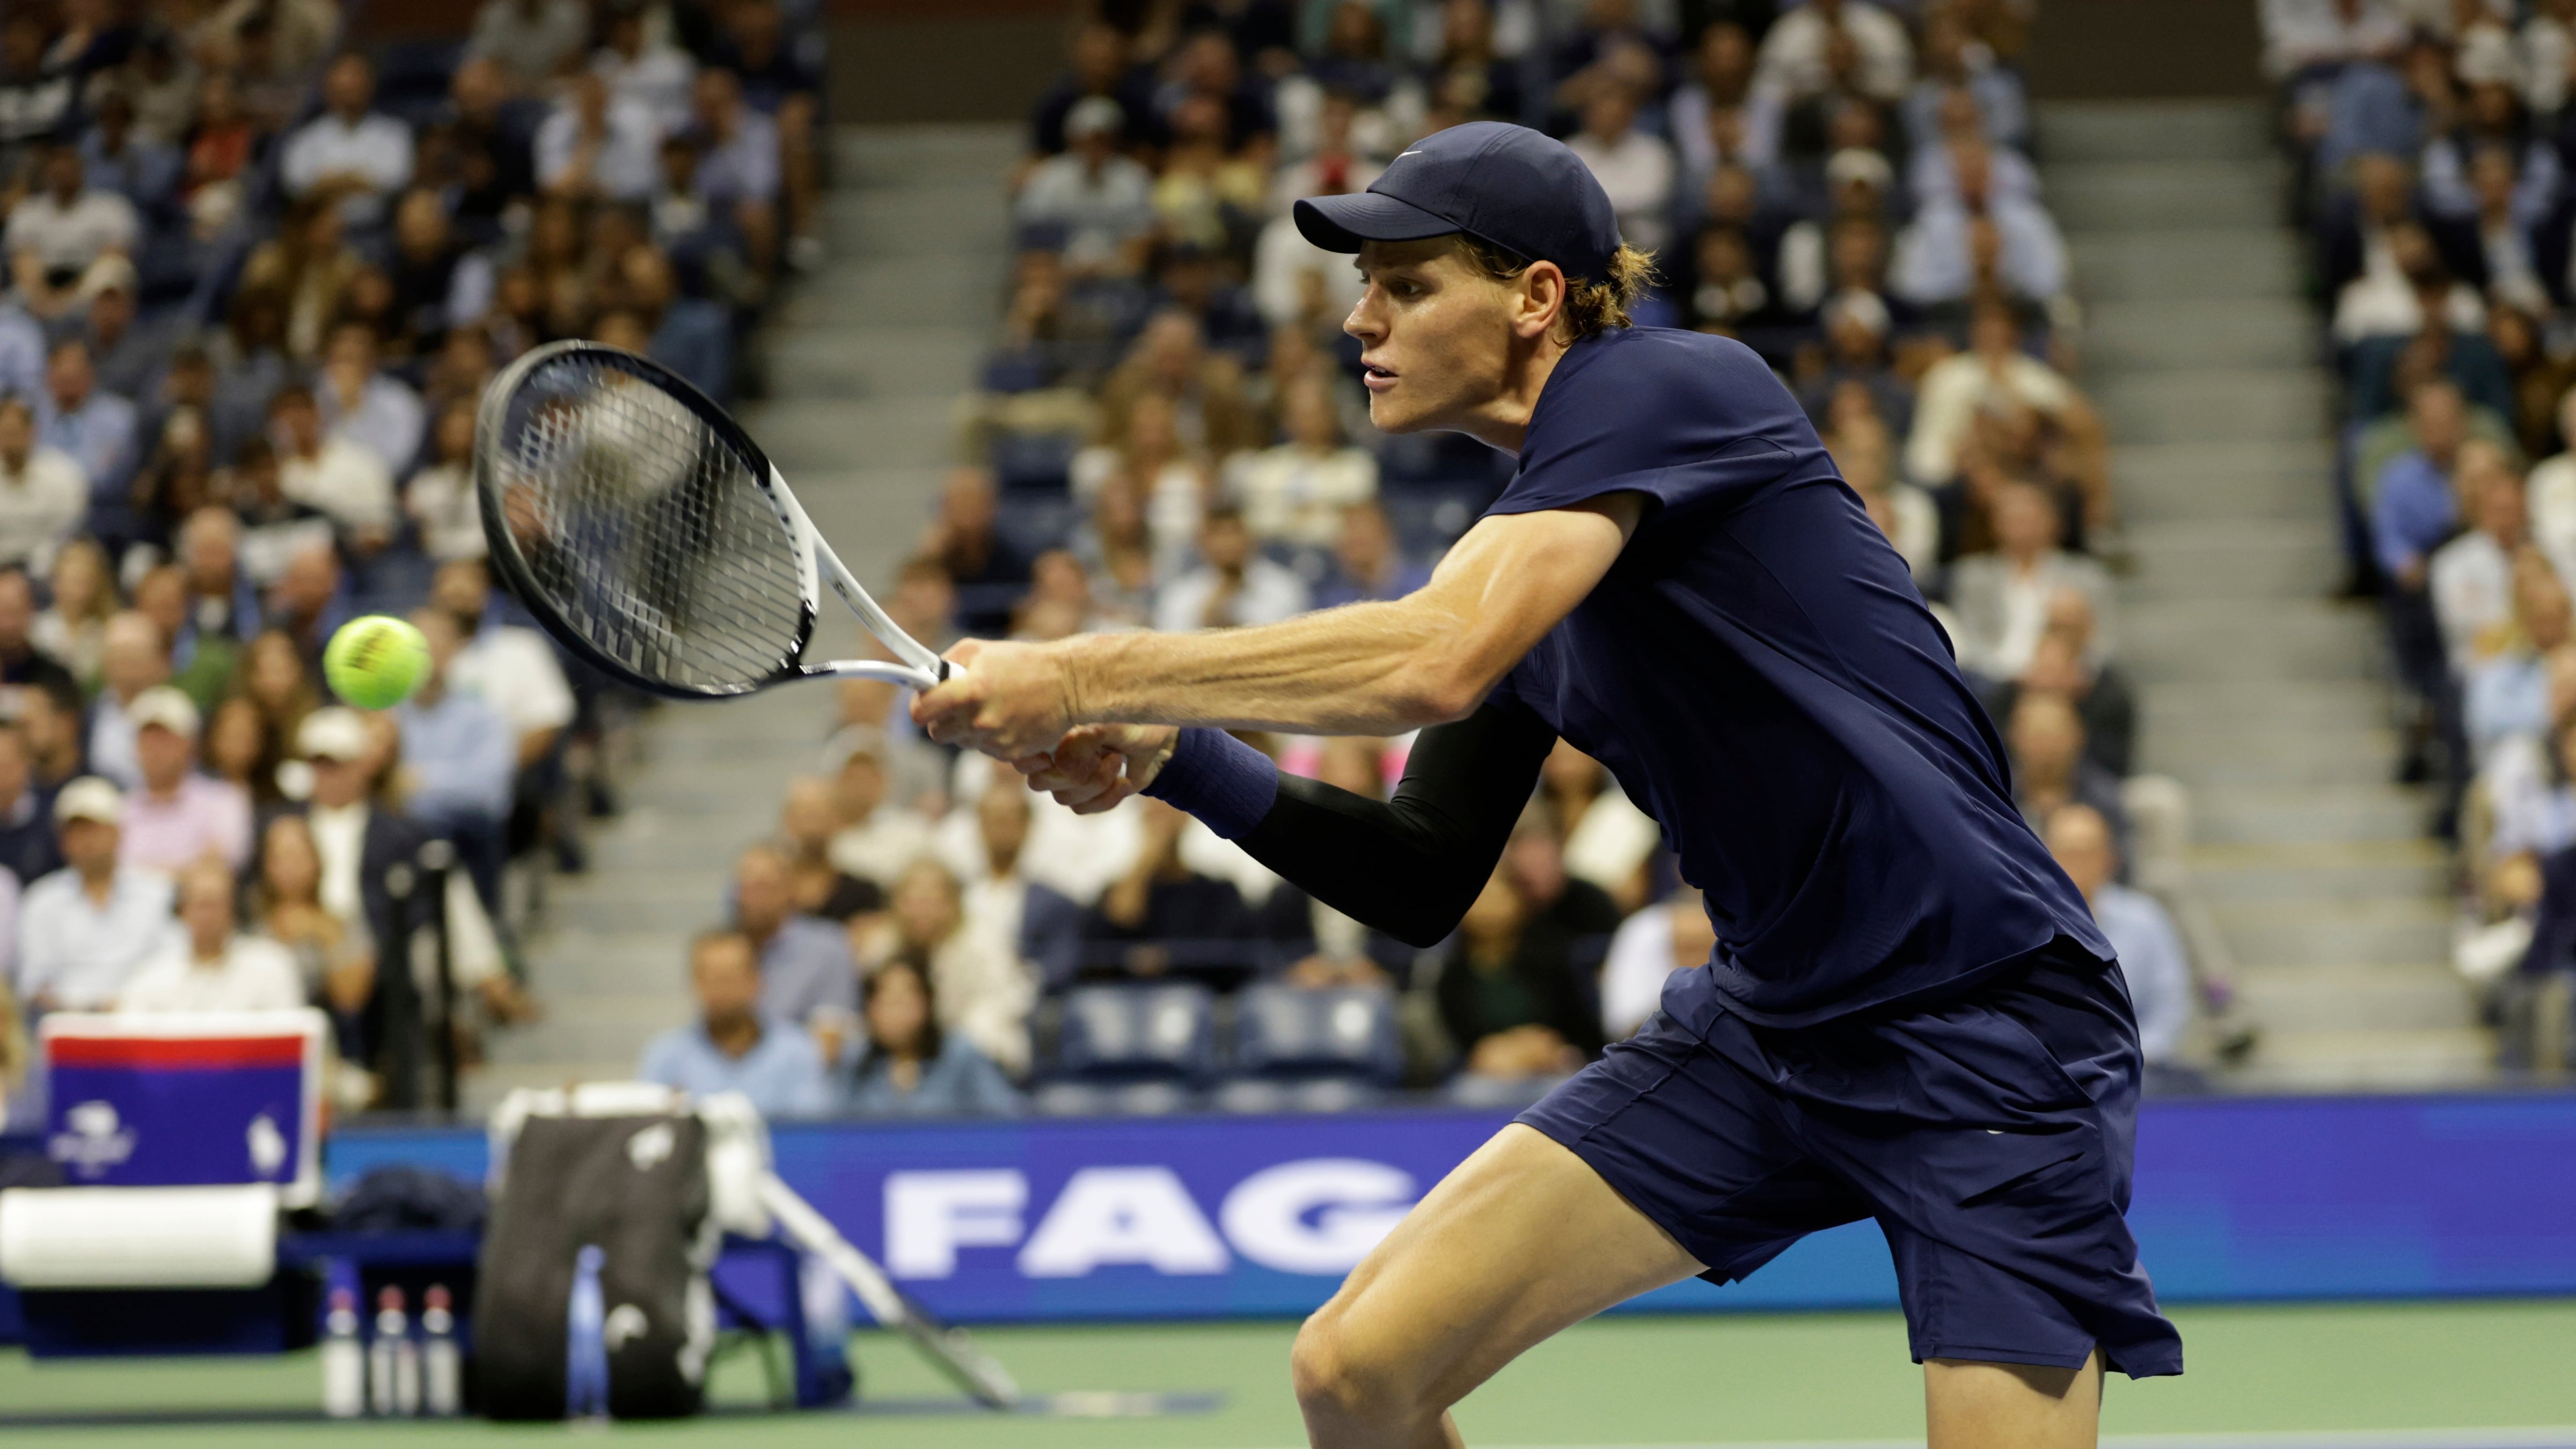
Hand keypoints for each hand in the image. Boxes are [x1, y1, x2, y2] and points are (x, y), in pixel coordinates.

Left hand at [910, 638, 1077, 759]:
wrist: (1069, 684)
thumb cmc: (1024, 663)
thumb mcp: (979, 649)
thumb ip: (945, 664)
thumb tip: (923, 679)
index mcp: (970, 690)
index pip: (921, 712)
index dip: (918, 707)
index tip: (924, 702)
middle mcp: (980, 720)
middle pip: (938, 733)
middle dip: (943, 719)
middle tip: (959, 703)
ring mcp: (996, 741)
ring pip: (962, 742)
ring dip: (968, 728)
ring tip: (991, 706)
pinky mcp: (1010, 754)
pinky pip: (986, 750)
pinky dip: (990, 737)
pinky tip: (1007, 718)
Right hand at [1017, 724, 1176, 813]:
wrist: (1159, 741)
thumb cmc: (1132, 722)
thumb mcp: (1111, 724)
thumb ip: (1084, 738)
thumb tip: (1061, 759)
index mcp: (1051, 732)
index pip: (1021, 755)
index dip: (1029, 762)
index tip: (1052, 756)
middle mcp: (1053, 756)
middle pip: (1040, 783)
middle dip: (1075, 773)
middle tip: (1105, 754)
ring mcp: (1067, 779)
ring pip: (1063, 798)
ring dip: (1097, 783)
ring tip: (1118, 760)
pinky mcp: (1085, 797)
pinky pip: (1082, 809)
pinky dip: (1107, 798)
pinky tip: (1124, 782)